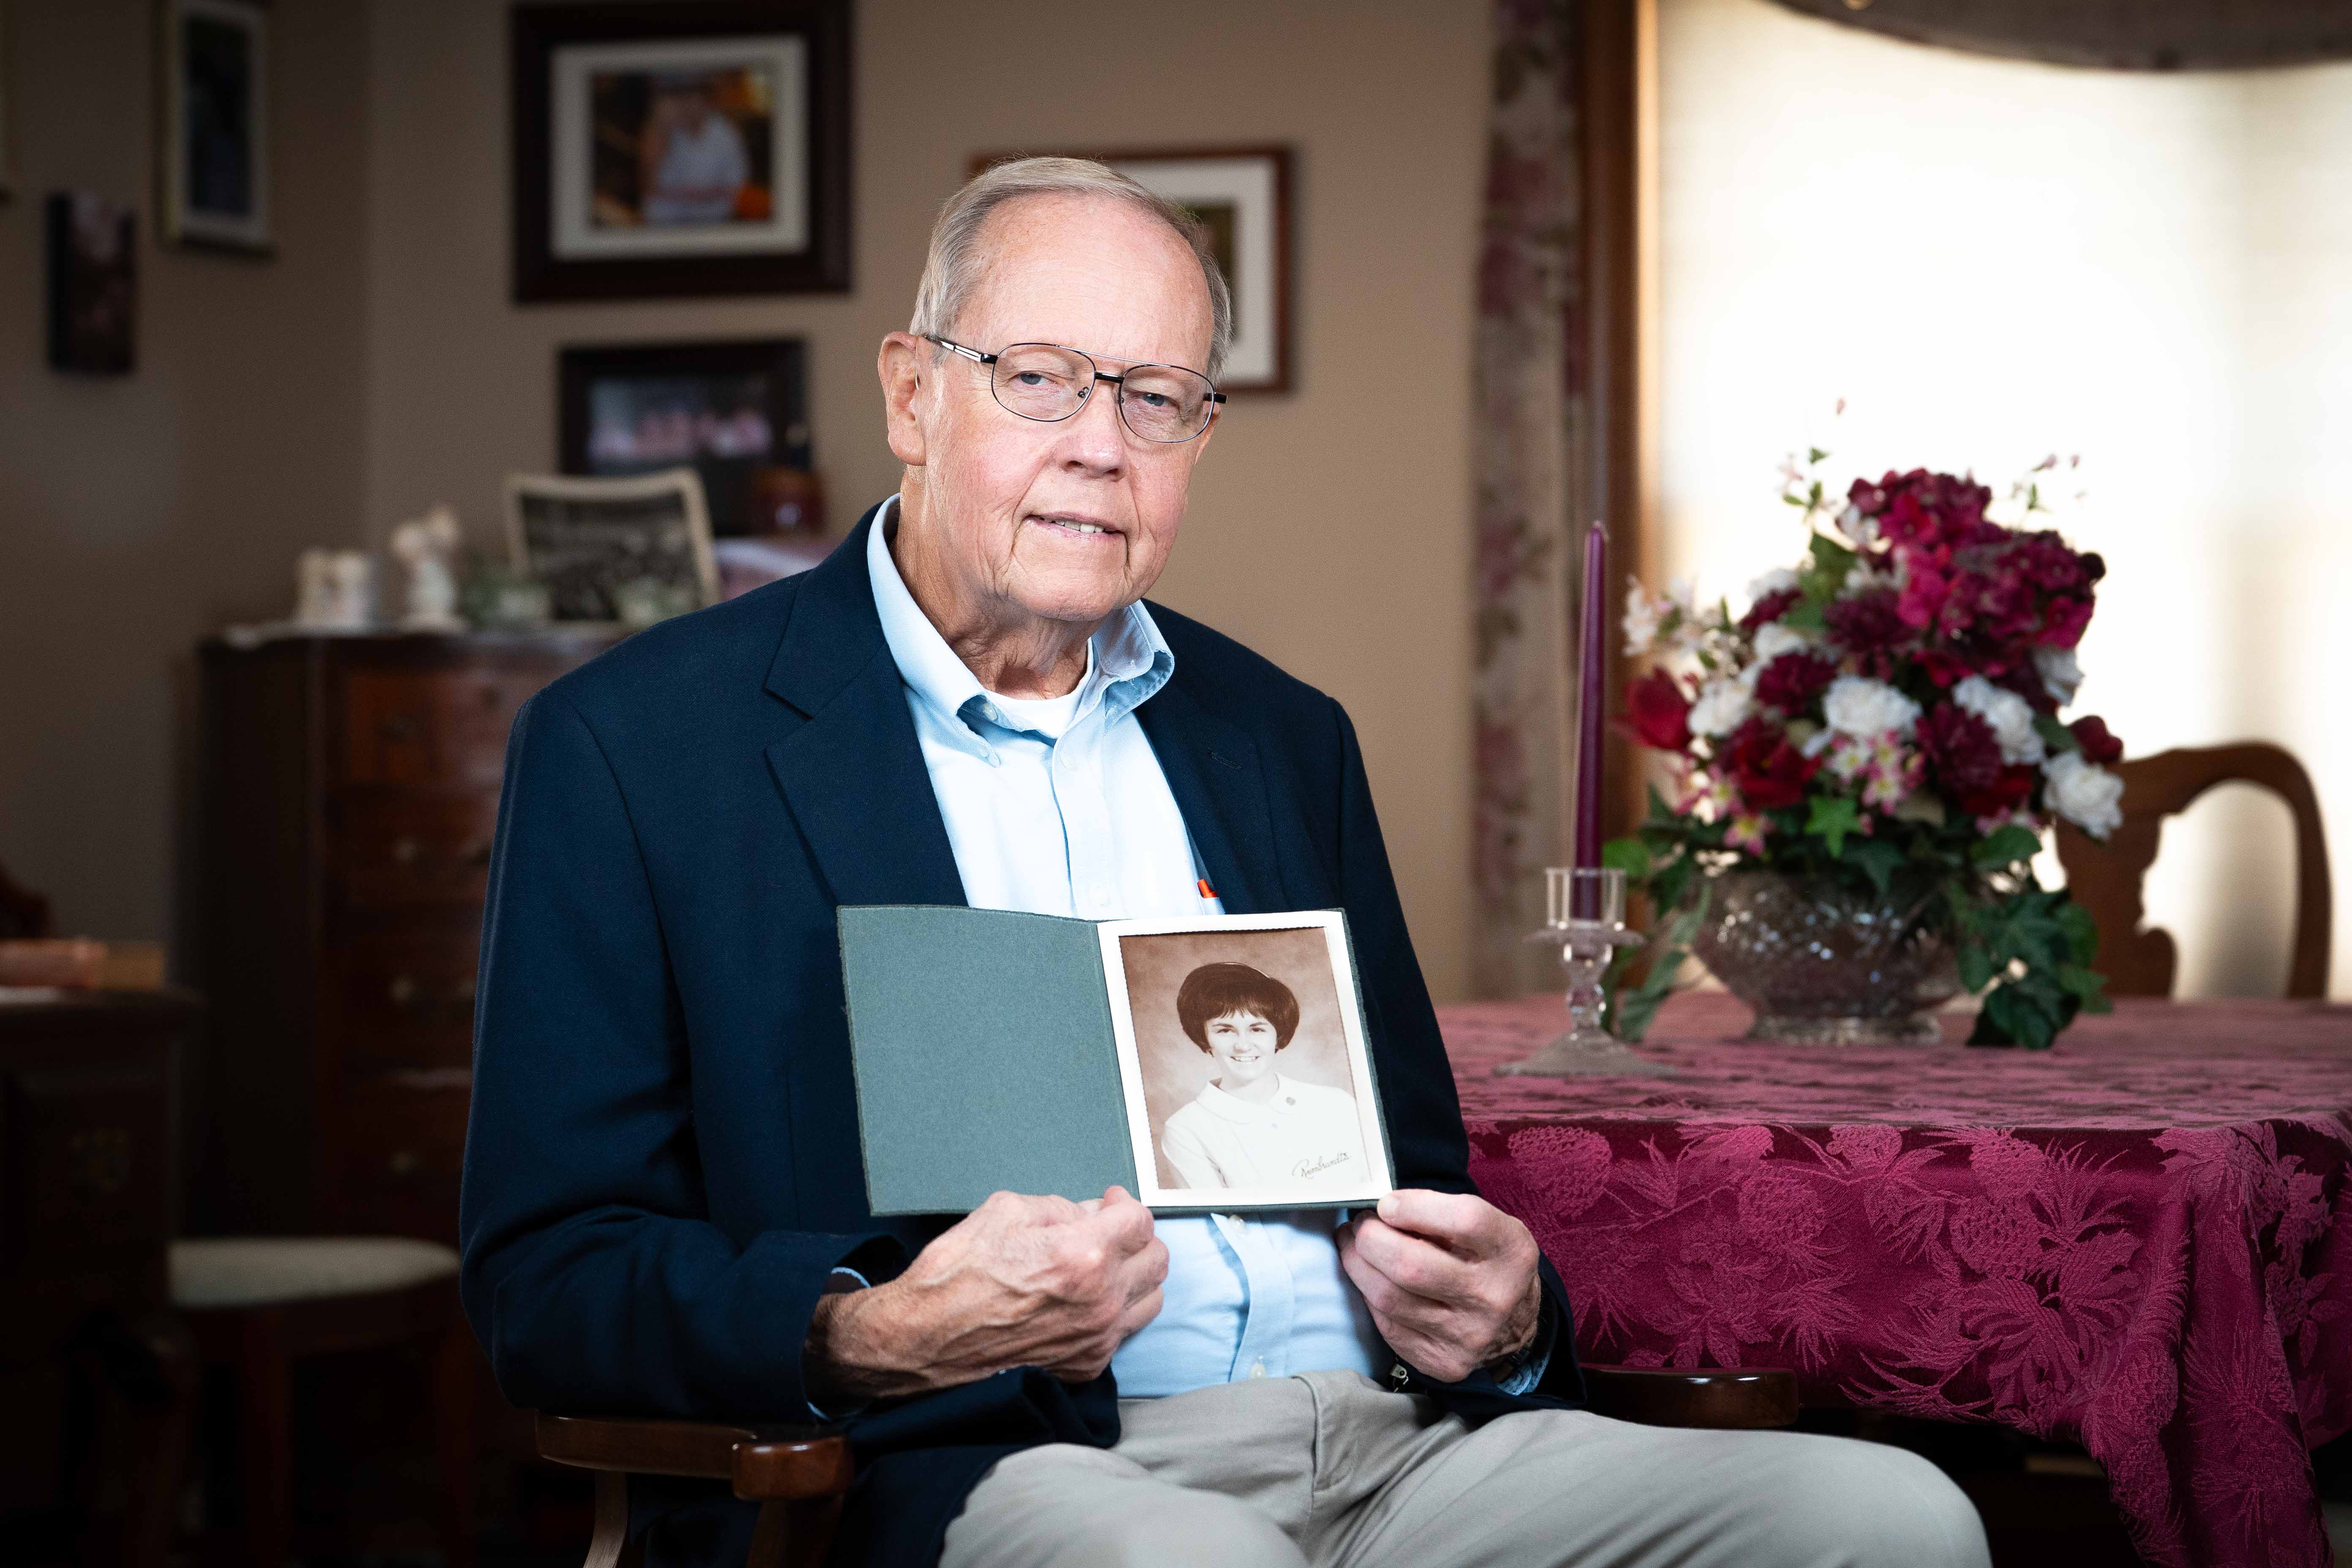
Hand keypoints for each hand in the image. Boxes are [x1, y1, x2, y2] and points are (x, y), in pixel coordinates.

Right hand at [805, 1187, 1166, 1404]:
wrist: (925, 1340)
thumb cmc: (956, 1275)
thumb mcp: (1004, 1211)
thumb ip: (1059, 1208)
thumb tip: (1088, 1214)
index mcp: (1083, 1254)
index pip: (1139, 1220)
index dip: (1124, 1204)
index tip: (1110, 1203)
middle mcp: (1100, 1300)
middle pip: (1157, 1258)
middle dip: (1137, 1237)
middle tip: (1111, 1231)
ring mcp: (1096, 1338)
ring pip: (1151, 1299)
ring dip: (1135, 1276)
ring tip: (1106, 1266)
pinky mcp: (1086, 1365)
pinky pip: (1123, 1332)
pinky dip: (1114, 1312)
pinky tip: (1086, 1302)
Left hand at [1337, 1189, 1541, 1384]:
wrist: (1515, 1325)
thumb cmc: (1490, 1262)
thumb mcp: (1489, 1226)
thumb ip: (1442, 1212)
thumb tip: (1383, 1208)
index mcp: (1511, 1252)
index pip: (1463, 1220)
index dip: (1414, 1208)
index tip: (1387, 1204)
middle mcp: (1493, 1297)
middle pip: (1411, 1265)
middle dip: (1370, 1238)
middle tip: (1362, 1224)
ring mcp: (1467, 1336)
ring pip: (1388, 1297)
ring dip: (1358, 1265)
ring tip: (1354, 1245)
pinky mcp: (1443, 1362)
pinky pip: (1386, 1324)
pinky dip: (1370, 1296)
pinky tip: (1371, 1279)